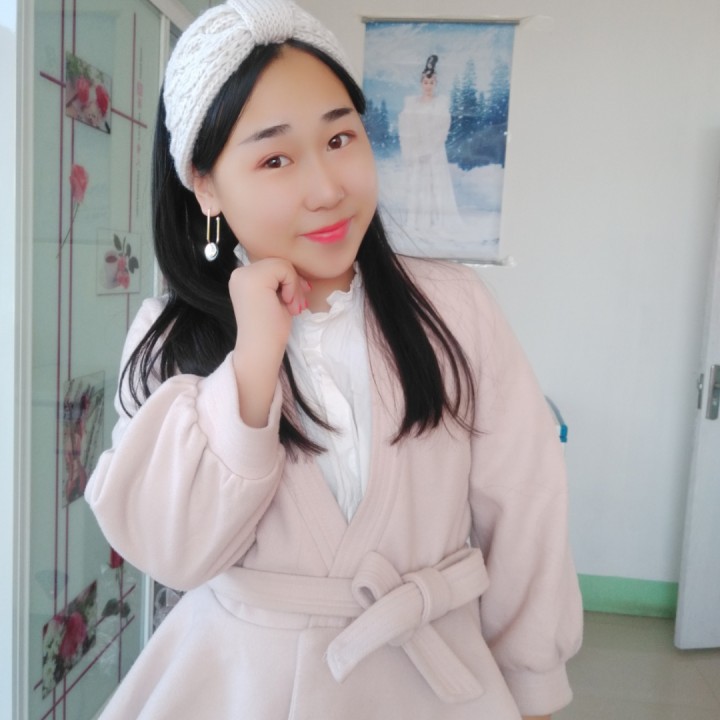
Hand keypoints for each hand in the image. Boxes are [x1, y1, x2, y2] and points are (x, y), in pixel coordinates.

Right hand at [228, 258, 309, 426]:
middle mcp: (239, 272)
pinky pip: (284, 268)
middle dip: (294, 283)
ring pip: (283, 264)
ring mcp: (244, 274)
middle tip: (297, 306)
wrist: (261, 350)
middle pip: (279, 263)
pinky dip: (293, 286)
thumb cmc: (271, 330)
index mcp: (244, 278)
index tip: (296, 301)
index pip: (274, 266)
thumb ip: (281, 281)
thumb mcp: (277, 297)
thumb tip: (298, 271)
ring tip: (293, 307)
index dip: (290, 281)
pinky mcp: (253, 278)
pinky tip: (288, 303)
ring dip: (294, 286)